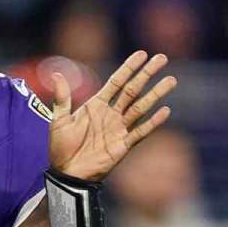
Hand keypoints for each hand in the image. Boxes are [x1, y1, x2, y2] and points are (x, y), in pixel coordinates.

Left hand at [48, 51, 175, 181]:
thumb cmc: (60, 147)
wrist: (66, 172)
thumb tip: (56, 74)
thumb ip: (62, 98)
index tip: (142, 54)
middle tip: (162, 58)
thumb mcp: (59, 120)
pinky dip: (153, 122)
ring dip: (156, 94)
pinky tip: (165, 111)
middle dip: (147, 74)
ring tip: (171, 80)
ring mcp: (119, 128)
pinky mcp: (123, 145)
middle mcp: (111, 114)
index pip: (116, 82)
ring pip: (141, 107)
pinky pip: (140, 132)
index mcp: (96, 105)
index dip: (129, 68)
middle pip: (133, 90)